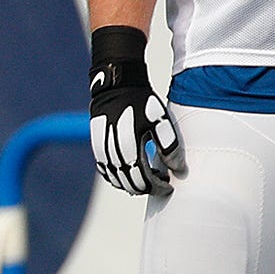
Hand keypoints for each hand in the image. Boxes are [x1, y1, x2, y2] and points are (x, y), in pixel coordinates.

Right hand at [88, 25, 182, 196]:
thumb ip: (170, 147)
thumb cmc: (143, 102)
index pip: (142, 179)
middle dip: (146, 187)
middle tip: (162, 183)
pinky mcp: (96, 146)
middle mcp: (111, 152)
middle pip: (128, 182)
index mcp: (129, 147)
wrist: (117, 86)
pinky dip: (117, 177)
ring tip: (149, 178)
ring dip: (131, 184)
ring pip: (115, 179)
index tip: (169, 185)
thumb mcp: (162, 121)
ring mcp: (101, 150)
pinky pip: (104, 170)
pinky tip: (131, 173)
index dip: (156, 186)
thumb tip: (178, 170)